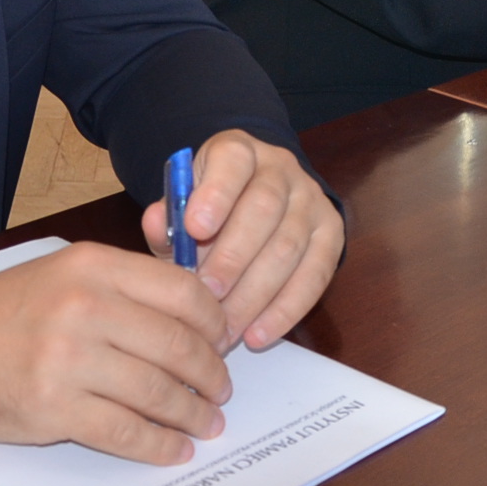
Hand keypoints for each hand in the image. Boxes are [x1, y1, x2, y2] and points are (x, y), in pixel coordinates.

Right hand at [0, 241, 231, 459]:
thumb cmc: (10, 309)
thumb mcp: (68, 271)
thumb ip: (127, 285)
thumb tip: (197, 312)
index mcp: (94, 266)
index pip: (182, 290)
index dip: (215, 321)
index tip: (226, 340)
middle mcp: (86, 307)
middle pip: (177, 345)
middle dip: (211, 374)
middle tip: (222, 389)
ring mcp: (69, 360)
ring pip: (157, 392)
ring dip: (192, 413)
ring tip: (208, 422)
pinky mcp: (54, 408)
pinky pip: (124, 431)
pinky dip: (158, 444)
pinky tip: (174, 448)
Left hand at [140, 130, 343, 352]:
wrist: (254, 199)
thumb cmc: (208, 209)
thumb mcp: (182, 205)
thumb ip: (167, 218)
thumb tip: (155, 225)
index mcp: (237, 151)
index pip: (232, 161)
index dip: (216, 194)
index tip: (194, 228)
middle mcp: (280, 168)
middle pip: (264, 209)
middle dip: (233, 258)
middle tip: (206, 298)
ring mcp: (310, 200)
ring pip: (289, 246)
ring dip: (255, 294)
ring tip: (225, 329)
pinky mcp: (331, 233)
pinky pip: (315, 275)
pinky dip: (286, 310)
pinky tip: (258, 334)